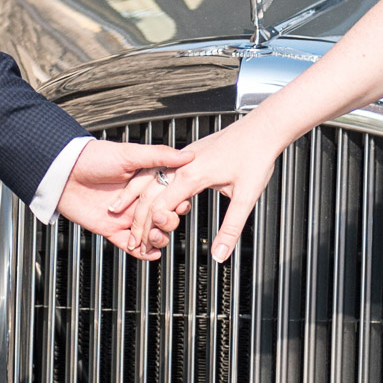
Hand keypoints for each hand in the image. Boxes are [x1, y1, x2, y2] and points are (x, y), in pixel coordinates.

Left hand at [57, 139, 191, 259]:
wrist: (64, 173)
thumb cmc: (94, 158)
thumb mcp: (130, 153)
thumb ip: (159, 156)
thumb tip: (187, 156)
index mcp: (147, 182)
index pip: (171, 197)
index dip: (179, 203)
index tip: (181, 204)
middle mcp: (138, 201)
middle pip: (163, 218)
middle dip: (168, 223)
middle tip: (163, 219)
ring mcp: (125, 216)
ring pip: (150, 234)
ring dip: (157, 239)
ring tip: (154, 237)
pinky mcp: (111, 229)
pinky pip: (130, 245)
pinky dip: (142, 253)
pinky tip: (150, 253)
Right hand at [112, 118, 285, 262]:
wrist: (263, 128)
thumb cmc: (257, 157)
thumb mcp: (246, 198)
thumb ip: (230, 229)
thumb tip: (220, 255)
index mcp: (193, 175)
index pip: (160, 206)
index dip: (149, 228)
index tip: (143, 246)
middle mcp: (182, 164)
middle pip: (148, 194)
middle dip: (137, 220)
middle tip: (130, 241)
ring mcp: (183, 156)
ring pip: (148, 178)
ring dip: (132, 198)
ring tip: (118, 213)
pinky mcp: (188, 153)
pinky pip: (157, 168)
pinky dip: (143, 182)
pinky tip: (139, 188)